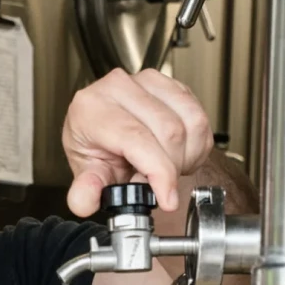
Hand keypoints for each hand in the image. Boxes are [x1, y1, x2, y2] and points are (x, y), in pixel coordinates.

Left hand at [63, 68, 213, 216]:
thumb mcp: (86, 170)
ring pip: (191, 123)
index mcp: (91, 107)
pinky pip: (200, 116)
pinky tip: (180, 154)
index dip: (159, 172)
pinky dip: (198, 144)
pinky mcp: (172, 84)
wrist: (103, 127)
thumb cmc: (95, 146)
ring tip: (170, 168)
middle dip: (173, 168)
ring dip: (188, 156)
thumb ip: (86, 188)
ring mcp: (148, 81)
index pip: (136, 139)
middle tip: (162, 184)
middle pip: (170, 132)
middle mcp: (119, 87)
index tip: (167, 199)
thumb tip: (84, 202)